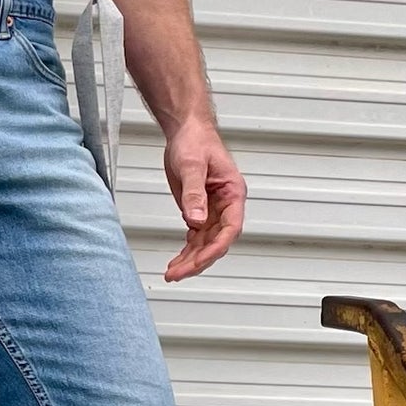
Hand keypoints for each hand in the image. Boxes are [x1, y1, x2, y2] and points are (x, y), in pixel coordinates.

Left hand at [162, 120, 245, 281]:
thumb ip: (194, 194)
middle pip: (217, 241)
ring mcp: (213, 210)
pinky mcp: (199, 210)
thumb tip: (196, 220)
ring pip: (205, 243)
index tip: (198, 261)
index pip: (230, 228)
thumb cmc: (195, 141)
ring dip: (190, 260)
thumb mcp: (192, 165)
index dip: (215, 248)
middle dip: (198, 260)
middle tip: (177, 273)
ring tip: (172, 273)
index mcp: (233, 193)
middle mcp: (226, 205)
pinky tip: (177, 260)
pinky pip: (196, 237)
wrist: (186, 131)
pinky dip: (187, 250)